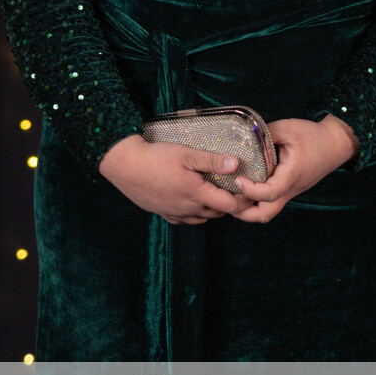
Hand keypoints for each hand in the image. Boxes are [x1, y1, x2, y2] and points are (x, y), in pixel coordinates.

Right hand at [97, 134, 254, 224]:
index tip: (250, 191)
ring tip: (216, 194)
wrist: (125, 166)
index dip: (243, 200)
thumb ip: (212, 161)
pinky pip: (184, 220)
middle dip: (230, 204)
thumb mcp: (187, 154)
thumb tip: (236, 165)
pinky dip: (194, 213)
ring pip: (201, 218)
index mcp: (196, 194)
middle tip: (236, 190)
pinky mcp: (162, 212)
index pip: (229, 205)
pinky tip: (193, 202)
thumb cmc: (156, 157)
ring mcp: (174, 213)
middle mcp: (187, 208)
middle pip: (217, 213)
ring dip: (212, 209)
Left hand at [232, 114, 358, 223]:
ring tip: (232, 195)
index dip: (250, 190)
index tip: (238, 180)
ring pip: (267, 212)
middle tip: (227, 198)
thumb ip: (265, 133)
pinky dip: (255, 201)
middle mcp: (290, 189)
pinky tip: (243, 188)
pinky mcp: (288, 189)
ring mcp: (289, 192)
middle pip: (265, 214)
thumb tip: (243, 138)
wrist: (336, 144)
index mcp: (291, 175)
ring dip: (248, 209)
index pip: (269, 193)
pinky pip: (270, 202)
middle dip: (244, 212)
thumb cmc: (313, 136)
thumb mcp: (288, 128)